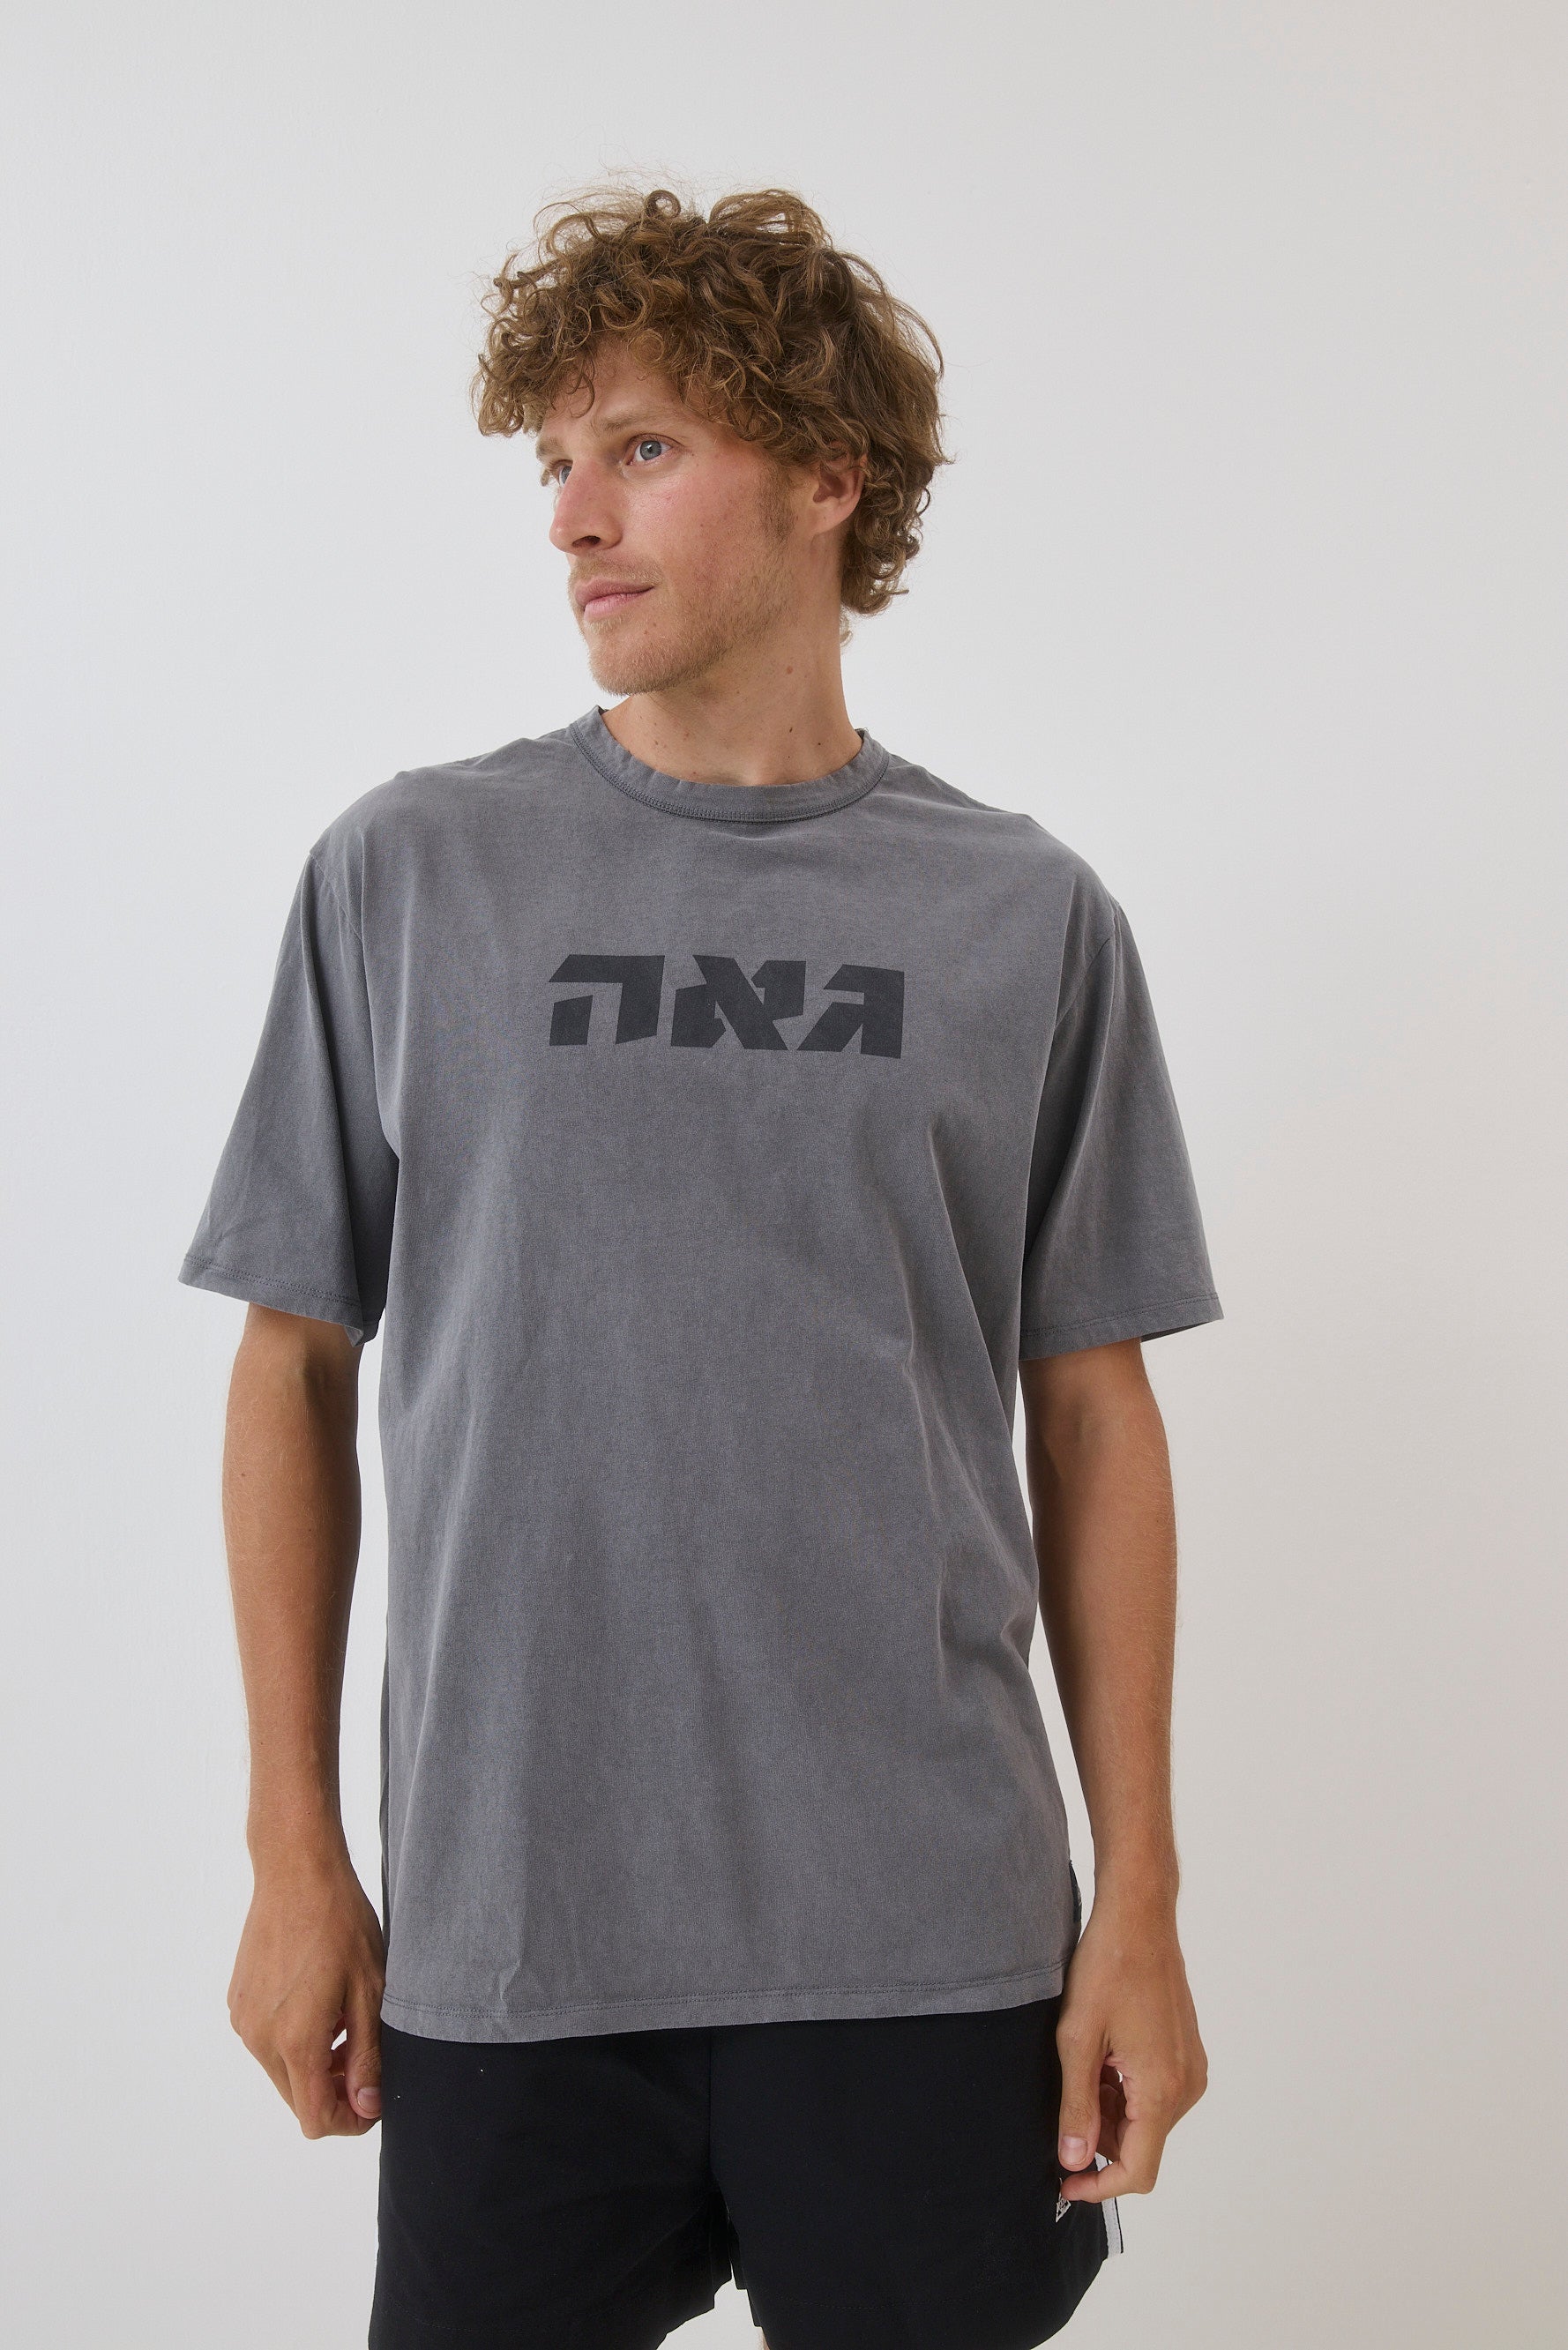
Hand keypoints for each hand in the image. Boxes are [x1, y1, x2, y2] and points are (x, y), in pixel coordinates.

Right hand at [228, 1844, 385, 2138]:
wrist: (296, 1871)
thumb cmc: (340, 1924)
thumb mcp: (370, 1990)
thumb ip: (368, 2056)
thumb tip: (366, 2107)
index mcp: (295, 2040)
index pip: (316, 2119)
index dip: (350, 2120)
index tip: (374, 2098)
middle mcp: (259, 2038)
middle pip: (298, 2098)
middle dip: (335, 2089)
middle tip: (364, 2049)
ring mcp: (243, 2019)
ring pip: (282, 2071)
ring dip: (314, 2062)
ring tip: (344, 2017)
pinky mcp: (237, 2001)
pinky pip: (266, 2041)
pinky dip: (293, 2038)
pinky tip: (317, 1997)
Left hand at [1055, 1885, 1206, 2202]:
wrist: (1139, 1917)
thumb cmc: (1107, 1969)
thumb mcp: (1077, 2040)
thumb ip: (1077, 2106)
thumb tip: (1075, 2160)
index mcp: (1162, 2090)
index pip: (1139, 2171)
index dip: (1099, 2187)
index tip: (1064, 2182)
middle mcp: (1187, 2087)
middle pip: (1142, 2147)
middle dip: (1101, 2139)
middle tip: (1065, 2100)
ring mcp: (1190, 2069)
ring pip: (1147, 2121)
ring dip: (1111, 2111)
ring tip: (1083, 2065)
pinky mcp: (1187, 2053)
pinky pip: (1156, 2094)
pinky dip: (1125, 2091)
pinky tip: (1102, 2056)